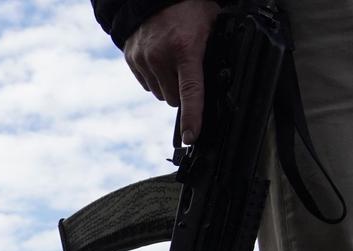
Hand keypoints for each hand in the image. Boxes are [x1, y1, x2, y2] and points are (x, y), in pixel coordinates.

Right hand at [123, 0, 219, 143]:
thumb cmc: (190, 9)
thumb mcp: (211, 27)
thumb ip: (213, 54)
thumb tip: (221, 84)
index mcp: (185, 50)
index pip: (191, 92)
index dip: (192, 117)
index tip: (190, 136)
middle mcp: (160, 57)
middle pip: (174, 99)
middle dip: (182, 92)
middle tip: (188, 72)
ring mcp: (143, 60)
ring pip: (160, 94)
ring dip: (168, 86)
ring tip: (174, 62)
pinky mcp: (131, 60)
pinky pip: (147, 84)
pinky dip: (155, 78)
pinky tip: (160, 60)